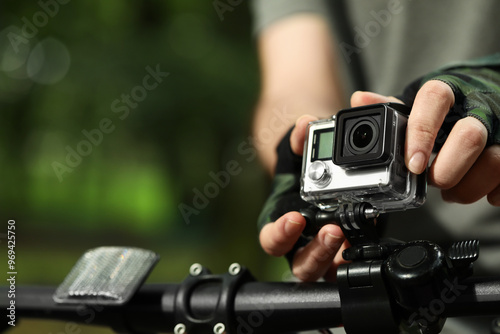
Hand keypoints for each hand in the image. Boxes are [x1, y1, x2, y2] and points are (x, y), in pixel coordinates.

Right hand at [259, 115, 348, 281]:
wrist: (322, 170)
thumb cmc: (303, 166)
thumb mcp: (298, 149)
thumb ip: (299, 137)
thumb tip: (305, 124)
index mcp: (282, 221)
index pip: (271, 239)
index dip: (279, 235)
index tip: (294, 219)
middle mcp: (300, 241)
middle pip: (300, 264)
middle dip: (315, 251)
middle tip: (332, 231)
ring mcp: (323, 250)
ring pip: (325, 271)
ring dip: (335, 256)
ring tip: (348, 235)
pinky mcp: (346, 250)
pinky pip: (350, 264)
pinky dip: (358, 256)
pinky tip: (368, 238)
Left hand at [351, 86, 499, 205]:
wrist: (495, 91)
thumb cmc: (454, 105)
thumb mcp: (422, 103)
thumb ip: (393, 106)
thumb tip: (359, 100)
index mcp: (451, 90)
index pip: (435, 100)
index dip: (421, 133)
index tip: (412, 163)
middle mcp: (482, 105)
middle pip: (470, 137)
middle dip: (446, 170)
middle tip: (433, 180)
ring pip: (496, 162)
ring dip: (468, 188)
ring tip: (452, 192)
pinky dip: (494, 193)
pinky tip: (481, 190)